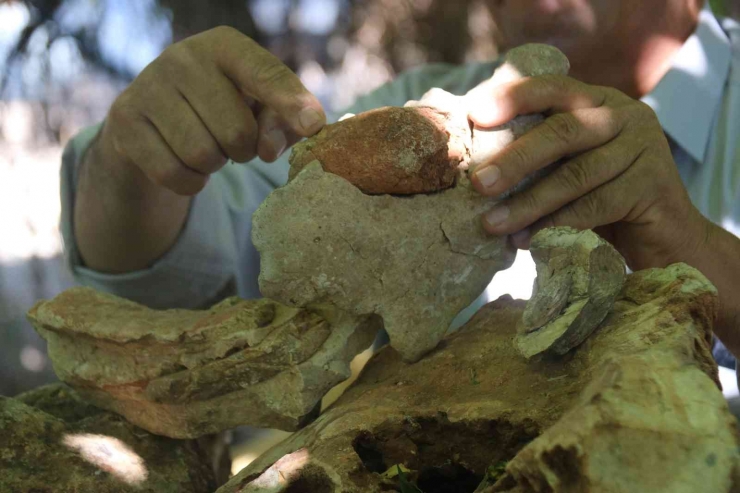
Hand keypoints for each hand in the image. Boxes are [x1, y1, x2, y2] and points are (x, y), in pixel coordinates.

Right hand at [100, 26, 324, 195]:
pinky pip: (175, 174)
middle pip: (235, 131)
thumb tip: (271, 148)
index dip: (291, 102)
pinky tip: (186, 164)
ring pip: (203, 155)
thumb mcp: (259, 110)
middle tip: (235, 145)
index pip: (265, 74)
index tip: (312, 125)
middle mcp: (183, 57)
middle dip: (243, 150)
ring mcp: (148, 86)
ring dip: (215, 166)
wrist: (152, 123)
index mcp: (225, 46)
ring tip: (209, 149)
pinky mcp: (125, 121)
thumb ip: (282, 125)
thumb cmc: (221, 110)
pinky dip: (190, 182)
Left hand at [468, 74, 709, 270]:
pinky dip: (556, 225)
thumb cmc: (602, 201)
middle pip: (563, 131)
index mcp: (598, 101)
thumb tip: (473, 168)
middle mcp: (625, 115)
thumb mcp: (568, 168)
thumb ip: (538, 157)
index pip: (553, 88)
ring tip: (492, 224)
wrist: (665, 238)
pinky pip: (595, 206)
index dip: (513, 98)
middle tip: (477, 183)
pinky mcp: (654, 185)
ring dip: (528, 202)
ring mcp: (644, 147)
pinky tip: (527, 241)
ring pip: (576, 174)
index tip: (474, 114)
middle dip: (515, 158)